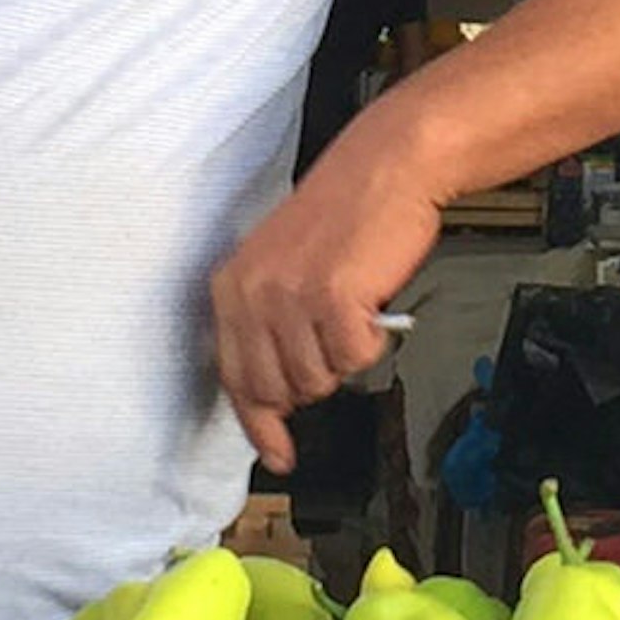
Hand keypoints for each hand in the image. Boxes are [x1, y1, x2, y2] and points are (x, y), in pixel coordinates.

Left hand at [208, 120, 446, 472]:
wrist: (388, 166)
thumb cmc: (345, 212)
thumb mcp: (282, 265)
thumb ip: (269, 325)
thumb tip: (277, 396)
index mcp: (232, 286)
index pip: (235, 378)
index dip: (259, 424)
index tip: (276, 453)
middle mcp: (253, 294)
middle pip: (280, 389)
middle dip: (315, 379)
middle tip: (336, 339)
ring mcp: (290, 298)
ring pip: (320, 379)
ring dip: (345, 355)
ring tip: (352, 308)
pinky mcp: (332, 299)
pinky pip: (356, 358)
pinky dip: (372, 340)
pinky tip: (371, 304)